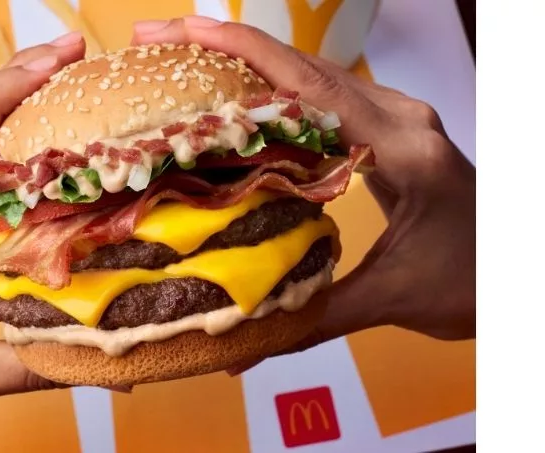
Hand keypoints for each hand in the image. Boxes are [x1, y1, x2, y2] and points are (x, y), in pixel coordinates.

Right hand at [131, 17, 475, 370]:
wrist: (522, 276)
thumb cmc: (473, 284)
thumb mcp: (391, 300)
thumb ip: (312, 318)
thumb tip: (239, 350)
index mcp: (400, 150)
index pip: (310, 86)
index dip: (243, 53)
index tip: (184, 33)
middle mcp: (400, 118)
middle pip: (303, 66)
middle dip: (228, 46)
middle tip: (161, 39)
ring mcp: (398, 119)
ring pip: (313, 76)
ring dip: (250, 63)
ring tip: (186, 63)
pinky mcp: (390, 132)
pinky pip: (325, 99)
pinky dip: (276, 92)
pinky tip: (240, 103)